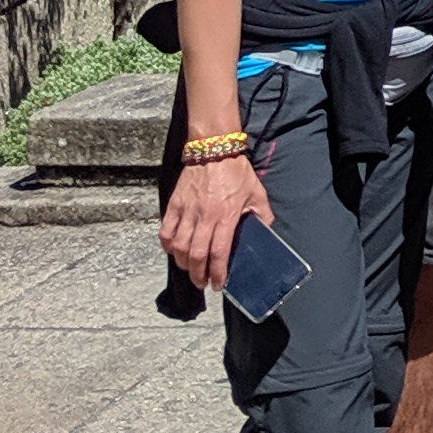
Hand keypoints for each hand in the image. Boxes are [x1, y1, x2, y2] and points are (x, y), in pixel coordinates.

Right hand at [160, 147, 269, 292]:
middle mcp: (205, 216)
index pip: (220, 252)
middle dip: (198, 274)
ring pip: (179, 247)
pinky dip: (168, 245)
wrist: (215, 148)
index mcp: (226, 215)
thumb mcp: (257, 192)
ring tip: (190, 269)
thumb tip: (267, 231)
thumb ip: (262, 214)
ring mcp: (187, 211)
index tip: (219, 284)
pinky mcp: (174, 204)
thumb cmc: (237, 171)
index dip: (218, 272)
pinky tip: (174, 250)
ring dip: (183, 263)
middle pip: (196, 255)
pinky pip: (166, 231)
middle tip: (202, 283)